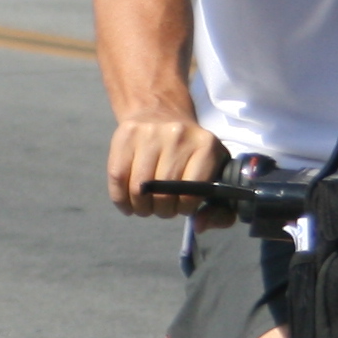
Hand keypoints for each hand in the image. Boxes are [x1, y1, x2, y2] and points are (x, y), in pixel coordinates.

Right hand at [107, 111, 226, 216]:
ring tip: (145, 206)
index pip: (192, 192)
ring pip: (138, 188)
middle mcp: (178, 134)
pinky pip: (117, 177)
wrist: (160, 112)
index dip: (184, 208)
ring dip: (140, 207)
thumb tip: (199, 226)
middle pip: (163, 192)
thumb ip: (220, 212)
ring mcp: (149, 133)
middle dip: (161, 210)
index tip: (181, 206)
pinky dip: (121, 199)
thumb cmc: (190, 154)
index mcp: (206, 145)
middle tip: (162, 207)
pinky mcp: (125, 135)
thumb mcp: (214, 177)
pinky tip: (128, 203)